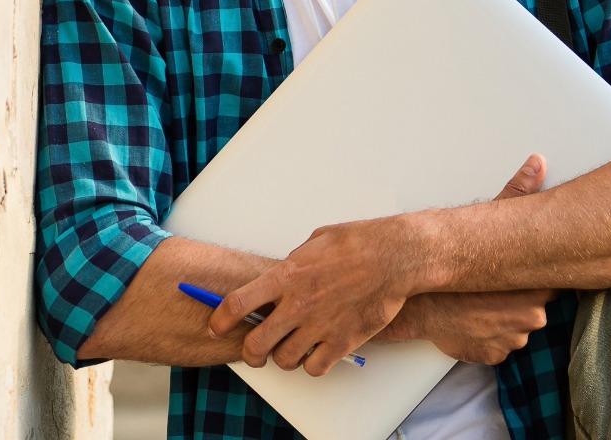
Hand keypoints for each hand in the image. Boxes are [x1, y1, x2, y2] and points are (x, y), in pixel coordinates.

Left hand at [212, 153, 551, 376]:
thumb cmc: (356, 243)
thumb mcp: (313, 243)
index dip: (219, 320)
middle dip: (249, 351)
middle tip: (253, 349)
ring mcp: (320, 326)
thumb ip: (291, 266)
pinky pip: (315, 368)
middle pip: (255, 344)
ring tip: (289, 348)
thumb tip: (279, 278)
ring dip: (282, 357)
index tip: (215, 326)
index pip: (236, 304)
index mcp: (285, 275)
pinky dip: (312, 365)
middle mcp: (298, 304)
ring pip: (283, 360)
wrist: (394, 257)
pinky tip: (315, 353)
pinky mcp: (343, 341)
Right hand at [381, 154, 554, 363]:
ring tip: (478, 303)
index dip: (534, 277)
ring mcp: (511, 341)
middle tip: (491, 286)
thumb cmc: (451, 266)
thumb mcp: (486, 220)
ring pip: (517, 329)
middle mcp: (530, 319)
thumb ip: (518, 193)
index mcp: (534, 289)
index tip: (516, 271)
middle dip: (517, 299)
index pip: (551, 284)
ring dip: (503, 319)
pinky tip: (471, 319)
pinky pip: (498, 346)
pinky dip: (487, 336)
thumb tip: (538, 163)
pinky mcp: (493, 357)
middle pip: (536, 309)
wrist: (414, 302)